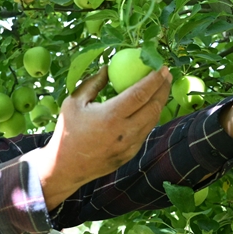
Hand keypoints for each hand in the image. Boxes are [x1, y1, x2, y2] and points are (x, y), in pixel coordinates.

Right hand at [27, 66, 171, 208]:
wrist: (66, 167)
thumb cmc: (67, 130)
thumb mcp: (73, 102)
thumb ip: (93, 84)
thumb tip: (107, 68)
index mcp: (111, 116)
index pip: (141, 93)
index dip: (155, 79)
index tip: (162, 67)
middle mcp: (125, 131)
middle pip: (154, 107)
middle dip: (163, 88)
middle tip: (166, 74)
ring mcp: (130, 145)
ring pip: (153, 120)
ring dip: (159, 102)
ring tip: (161, 88)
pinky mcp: (131, 154)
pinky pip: (145, 131)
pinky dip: (150, 117)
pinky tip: (148, 107)